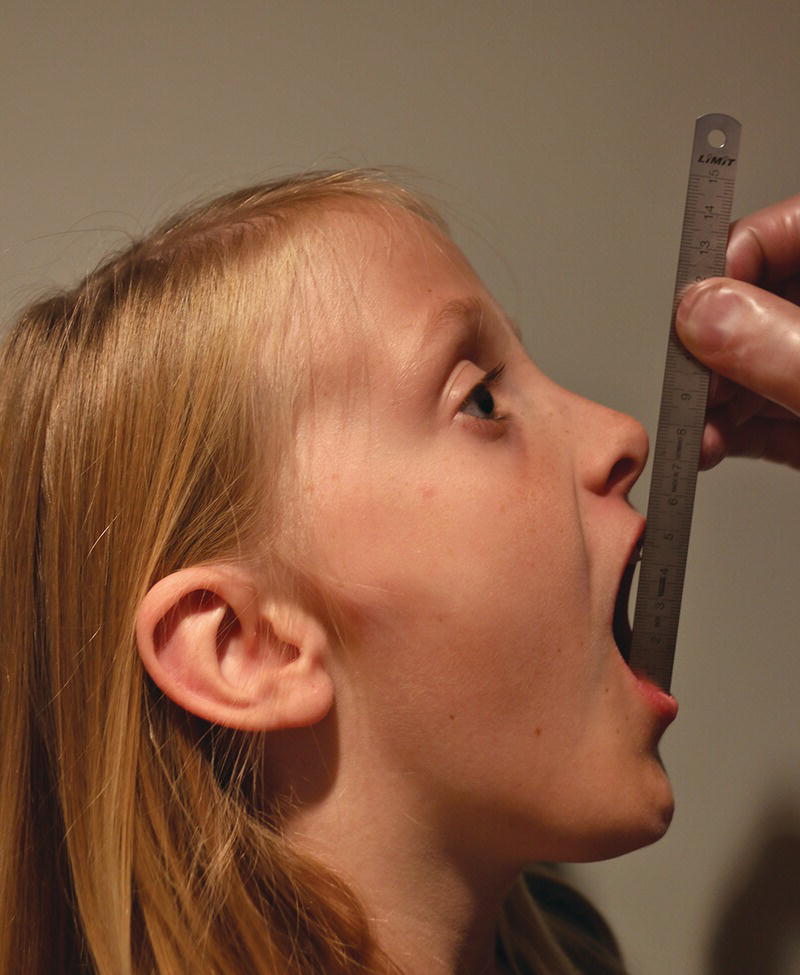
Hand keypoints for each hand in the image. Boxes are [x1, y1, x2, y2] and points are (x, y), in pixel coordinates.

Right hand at [675, 193, 799, 469]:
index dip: (733, 260)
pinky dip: (734, 434)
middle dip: (713, 350)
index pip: (791, 227)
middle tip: (695, 381)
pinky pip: (767, 415)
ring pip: (758, 364)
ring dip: (714, 402)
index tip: (696, 310)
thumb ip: (779, 347)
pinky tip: (713, 446)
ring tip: (698, 430)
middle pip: (760, 303)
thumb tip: (700, 314)